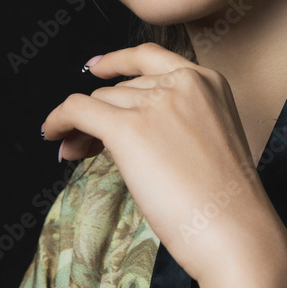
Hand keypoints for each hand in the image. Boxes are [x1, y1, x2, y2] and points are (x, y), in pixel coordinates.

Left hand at [41, 43, 284, 285]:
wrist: (234, 229)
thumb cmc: (226, 202)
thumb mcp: (209, 142)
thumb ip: (175, 122)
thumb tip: (116, 128)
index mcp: (208, 81)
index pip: (151, 57)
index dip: (118, 61)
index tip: (96, 68)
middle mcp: (182, 82)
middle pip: (121, 88)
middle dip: (100, 113)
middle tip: (83, 145)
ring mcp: (156, 102)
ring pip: (100, 102)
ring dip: (81, 126)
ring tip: (75, 154)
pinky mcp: (129, 127)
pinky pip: (77, 110)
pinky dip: (58, 120)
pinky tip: (52, 135)